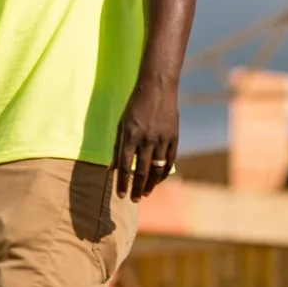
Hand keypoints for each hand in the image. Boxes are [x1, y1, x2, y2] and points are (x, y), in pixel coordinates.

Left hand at [112, 76, 178, 200]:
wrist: (157, 87)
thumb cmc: (135, 104)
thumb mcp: (122, 123)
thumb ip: (119, 145)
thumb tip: (113, 167)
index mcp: (130, 135)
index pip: (126, 165)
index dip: (123, 182)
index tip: (121, 195)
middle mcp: (146, 139)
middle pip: (142, 171)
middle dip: (137, 188)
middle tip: (134, 200)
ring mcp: (162, 138)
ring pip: (157, 168)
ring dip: (151, 184)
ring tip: (146, 193)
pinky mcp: (174, 137)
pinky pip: (170, 160)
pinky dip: (165, 172)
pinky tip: (159, 179)